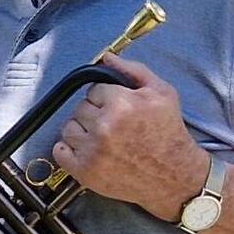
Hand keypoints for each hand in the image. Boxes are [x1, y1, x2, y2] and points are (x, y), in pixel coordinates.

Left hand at [50, 52, 209, 221]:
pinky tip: (86, 149)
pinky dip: (68, 150)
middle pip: (80, 108)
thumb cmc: (169, 134)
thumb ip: (133, 70)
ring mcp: (92, 151)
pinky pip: (59, 152)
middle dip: (95, 113)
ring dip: (82, 131)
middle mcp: (104, 127)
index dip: (106, 98)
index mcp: (121, 104)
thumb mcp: (162, 93)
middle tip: (112, 125)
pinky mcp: (85, 171)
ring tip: (101, 138)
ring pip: (68, 128)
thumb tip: (107, 58)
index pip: (94, 90)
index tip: (117, 108)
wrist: (174, 175)